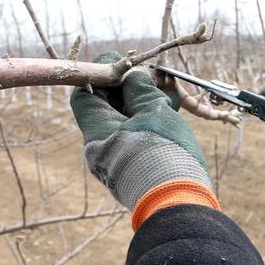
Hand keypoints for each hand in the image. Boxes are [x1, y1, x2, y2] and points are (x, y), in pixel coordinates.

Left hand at [70, 52, 216, 229]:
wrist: (180, 204)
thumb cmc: (165, 155)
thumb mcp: (154, 114)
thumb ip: (140, 91)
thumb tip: (132, 76)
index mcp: (97, 133)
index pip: (85, 95)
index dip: (102, 73)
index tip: (122, 61)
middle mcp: (101, 149)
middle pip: (108, 108)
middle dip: (130, 88)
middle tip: (153, 75)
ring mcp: (118, 161)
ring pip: (126, 123)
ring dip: (144, 104)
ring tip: (169, 90)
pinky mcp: (135, 169)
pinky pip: (137, 138)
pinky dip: (150, 122)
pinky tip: (171, 110)